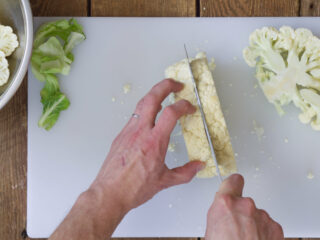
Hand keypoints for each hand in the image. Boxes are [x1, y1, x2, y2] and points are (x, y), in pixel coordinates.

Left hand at [90, 78, 204, 215]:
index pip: (171, 113)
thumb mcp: (164, 181)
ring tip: (164, 94)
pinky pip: (134, 115)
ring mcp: (128, 131)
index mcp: (154, 141)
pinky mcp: (121, 135)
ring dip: (154, 95)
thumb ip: (185, 173)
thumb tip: (198, 166)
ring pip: (141, 104)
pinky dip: (145, 108)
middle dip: (166, 86)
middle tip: (176, 84)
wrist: (109, 193)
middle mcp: (140, 132)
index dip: (184, 106)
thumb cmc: (134, 188)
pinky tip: (150, 115)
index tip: (190, 108)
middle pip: (152, 98)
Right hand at [205, 174, 283, 239]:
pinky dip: (264, 233)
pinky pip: (268, 225)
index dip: (232, 185)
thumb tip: (222, 219)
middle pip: (244, 201)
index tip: (233, 186)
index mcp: (225, 204)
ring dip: (253, 224)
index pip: (232, 180)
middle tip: (235, 229)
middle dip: (241, 213)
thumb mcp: (210, 232)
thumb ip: (219, 216)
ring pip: (256, 215)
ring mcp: (262, 216)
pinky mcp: (275, 227)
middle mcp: (245, 205)